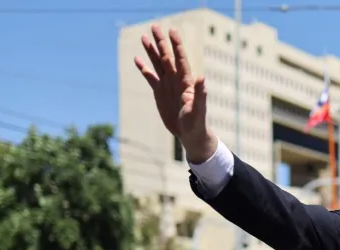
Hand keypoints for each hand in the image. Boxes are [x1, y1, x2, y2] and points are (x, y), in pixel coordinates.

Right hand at [134, 24, 216, 163]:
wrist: (190, 133)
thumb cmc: (197, 123)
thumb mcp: (198, 109)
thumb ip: (200, 94)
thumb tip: (202, 77)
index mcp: (185, 82)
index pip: (180, 59)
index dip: (176, 45)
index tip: (172, 31)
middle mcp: (176, 80)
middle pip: (167, 57)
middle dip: (161, 42)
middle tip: (154, 26)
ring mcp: (167, 85)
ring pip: (157, 64)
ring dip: (151, 51)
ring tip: (144, 37)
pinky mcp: (160, 92)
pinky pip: (150, 77)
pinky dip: (144, 68)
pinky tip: (137, 59)